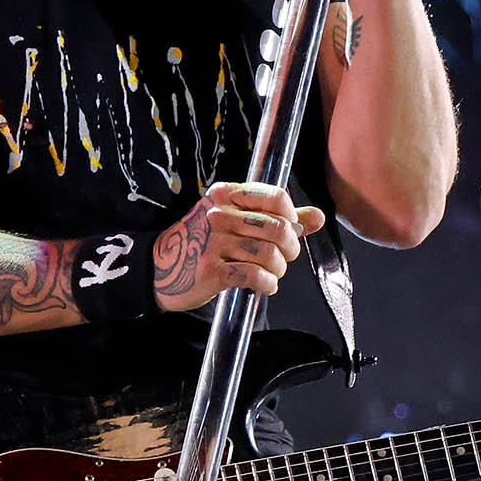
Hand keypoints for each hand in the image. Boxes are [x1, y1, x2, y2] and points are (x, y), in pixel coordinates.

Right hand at [151, 181, 324, 311]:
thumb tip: (318, 216)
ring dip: (278, 269)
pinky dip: (267, 284)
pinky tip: (264, 285)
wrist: (162, 269)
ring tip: (270, 272)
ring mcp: (213, 242)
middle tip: (283, 257)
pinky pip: (255, 276)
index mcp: (226, 195)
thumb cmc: (206, 242)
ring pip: (269, 254)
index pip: (276, 197)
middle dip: (290, 248)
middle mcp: (218, 214)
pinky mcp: (211, 270)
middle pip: (278, 228)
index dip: (291, 217)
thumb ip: (279, 217)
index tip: (288, 230)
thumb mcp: (237, 220)